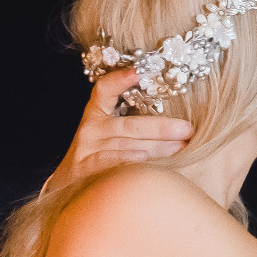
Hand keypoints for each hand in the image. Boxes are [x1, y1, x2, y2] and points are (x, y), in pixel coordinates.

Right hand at [43, 68, 194, 192]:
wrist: (68, 185)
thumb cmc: (100, 156)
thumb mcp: (110, 135)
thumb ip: (136, 127)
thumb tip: (180, 127)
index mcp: (97, 113)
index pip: (104, 90)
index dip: (119, 80)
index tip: (138, 72)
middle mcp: (92, 128)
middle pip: (130, 125)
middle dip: (162, 127)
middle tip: (188, 129)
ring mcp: (87, 149)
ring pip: (127, 144)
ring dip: (157, 147)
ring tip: (181, 147)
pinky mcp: (85, 169)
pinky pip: (110, 161)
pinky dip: (128, 159)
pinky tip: (145, 159)